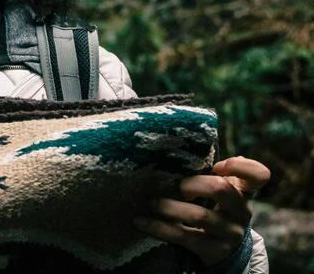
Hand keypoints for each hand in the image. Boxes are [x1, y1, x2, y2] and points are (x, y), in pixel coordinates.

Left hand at [134, 156, 269, 265]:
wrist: (222, 250)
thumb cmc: (214, 208)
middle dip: (193, 184)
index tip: (217, 165)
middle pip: (220, 189)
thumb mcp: (219, 192)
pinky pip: (182, 236)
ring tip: (150, 202)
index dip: (241, 167)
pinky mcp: (212, 250)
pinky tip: (140, 221)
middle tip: (176, 186)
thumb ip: (208, 173)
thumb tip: (175, 149)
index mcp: (243, 192)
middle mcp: (241, 212)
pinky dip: (157, 226)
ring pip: (198, 215)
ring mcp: (229, 233)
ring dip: (168, 206)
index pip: (259, 175)